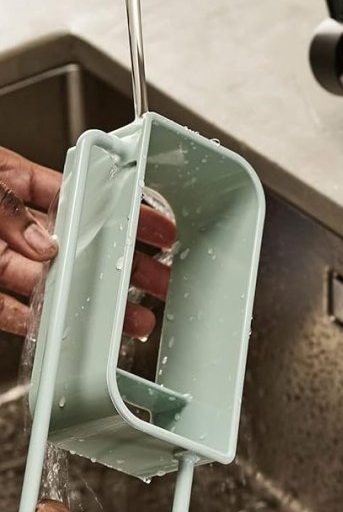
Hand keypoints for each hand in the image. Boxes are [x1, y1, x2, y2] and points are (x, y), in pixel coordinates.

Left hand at [0, 145, 175, 336]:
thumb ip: (9, 208)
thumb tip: (45, 243)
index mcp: (9, 181)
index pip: (80, 196)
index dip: (123, 212)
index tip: (158, 228)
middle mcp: (7, 223)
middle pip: (78, 247)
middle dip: (123, 266)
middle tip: (158, 281)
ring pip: (52, 284)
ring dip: (91, 303)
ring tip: (126, 318)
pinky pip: (11, 311)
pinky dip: (36, 325)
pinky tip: (62, 331)